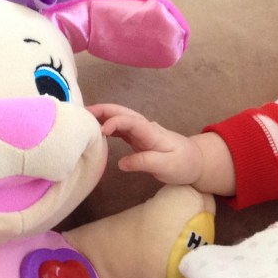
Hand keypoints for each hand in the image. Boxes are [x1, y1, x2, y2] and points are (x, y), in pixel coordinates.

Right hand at [90, 103, 236, 195]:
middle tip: (81, 114)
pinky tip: (95, 129)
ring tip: (82, 119)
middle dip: (103, 110)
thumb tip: (121, 163)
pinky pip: (121, 128)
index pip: (131, 121)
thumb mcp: (166, 167)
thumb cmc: (183, 164)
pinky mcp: (139, 138)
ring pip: (120, 118)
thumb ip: (144, 163)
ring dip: (102, 116)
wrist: (196, 163)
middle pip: (122, 113)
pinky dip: (107, 125)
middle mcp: (145, 128)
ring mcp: (142, 131)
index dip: (115, 123)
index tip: (101, 131)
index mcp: (152, 132)